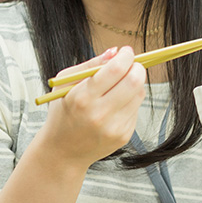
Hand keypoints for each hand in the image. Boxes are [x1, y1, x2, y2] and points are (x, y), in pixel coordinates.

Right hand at [38, 46, 146, 169]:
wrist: (63, 151)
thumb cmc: (63, 111)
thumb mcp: (65, 83)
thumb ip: (90, 65)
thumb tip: (115, 51)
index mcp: (82, 97)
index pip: (116, 70)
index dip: (126, 56)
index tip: (126, 52)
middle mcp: (99, 114)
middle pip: (134, 81)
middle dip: (137, 67)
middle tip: (131, 64)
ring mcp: (113, 127)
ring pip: (139, 94)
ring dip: (135, 83)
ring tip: (120, 85)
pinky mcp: (123, 136)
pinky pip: (136, 109)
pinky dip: (130, 101)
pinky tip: (115, 105)